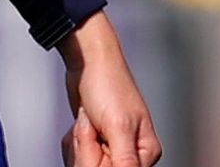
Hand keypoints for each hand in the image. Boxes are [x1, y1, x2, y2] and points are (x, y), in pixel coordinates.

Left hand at [59, 12, 160, 165]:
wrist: (88, 62)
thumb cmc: (108, 83)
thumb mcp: (119, 126)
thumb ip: (126, 161)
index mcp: (145, 151)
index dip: (103, 160)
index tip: (102, 138)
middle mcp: (130, 153)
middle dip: (88, 151)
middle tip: (93, 126)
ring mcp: (110, 148)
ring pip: (85, 165)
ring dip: (80, 144)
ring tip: (89, 121)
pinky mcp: (94, 144)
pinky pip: (77, 157)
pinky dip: (74, 142)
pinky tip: (82, 124)